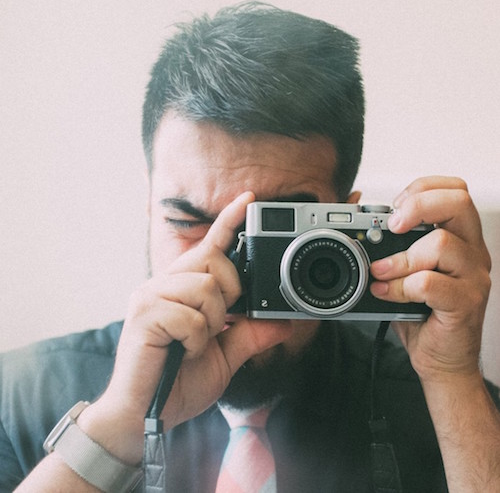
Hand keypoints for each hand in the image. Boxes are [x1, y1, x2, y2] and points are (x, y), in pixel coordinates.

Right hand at [78, 192, 291, 463]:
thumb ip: (251, 334)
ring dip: (211, 323)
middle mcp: (163, 283)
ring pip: (206, 288)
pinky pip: (192, 316)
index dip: (228, 221)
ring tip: (194, 343)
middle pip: (214, 262)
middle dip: (229, 296)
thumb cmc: (179, 382)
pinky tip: (182, 352)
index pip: (209, 247)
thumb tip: (282, 321)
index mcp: (181, 287)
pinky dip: (197, 340)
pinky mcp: (144, 314)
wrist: (144, 417)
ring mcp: (150, 296)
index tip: (249, 198)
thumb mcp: (225, 356)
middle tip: (217, 325)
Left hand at [370, 176, 491, 382]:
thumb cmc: (421, 312)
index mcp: (459, 238)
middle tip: (393, 225)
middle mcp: (471, 252)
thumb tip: (354, 202)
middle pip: (458, 202)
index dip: (423, 188)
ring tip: (379, 272)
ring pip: (441, 244)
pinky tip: (386, 293)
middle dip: (417, 205)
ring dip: (399, 258)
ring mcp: (473, 277)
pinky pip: (429, 283)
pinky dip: (400, 286)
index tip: (395, 208)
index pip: (455, 190)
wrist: (441, 358)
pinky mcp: (465, 303)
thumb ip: (387, 239)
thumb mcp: (402, 267)